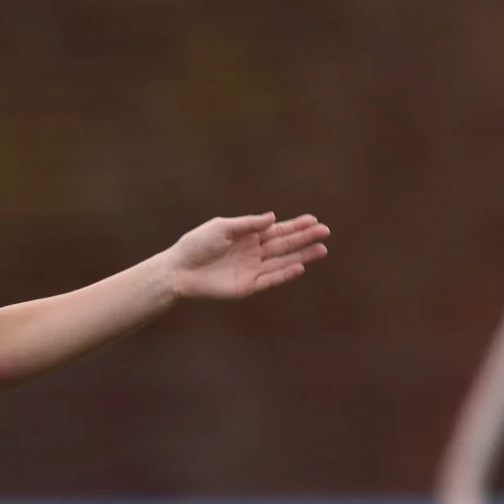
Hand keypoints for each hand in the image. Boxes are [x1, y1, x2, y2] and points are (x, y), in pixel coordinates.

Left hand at [165, 213, 329, 300]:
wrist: (179, 270)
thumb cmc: (196, 245)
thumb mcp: (221, 227)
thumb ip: (247, 224)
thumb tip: (272, 217)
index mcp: (246, 236)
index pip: (276, 230)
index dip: (295, 226)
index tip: (313, 220)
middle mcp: (253, 253)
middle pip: (284, 245)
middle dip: (304, 238)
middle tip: (325, 231)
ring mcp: (251, 270)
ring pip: (282, 261)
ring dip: (302, 255)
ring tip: (322, 249)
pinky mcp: (247, 286)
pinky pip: (270, 279)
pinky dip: (285, 273)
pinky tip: (300, 266)